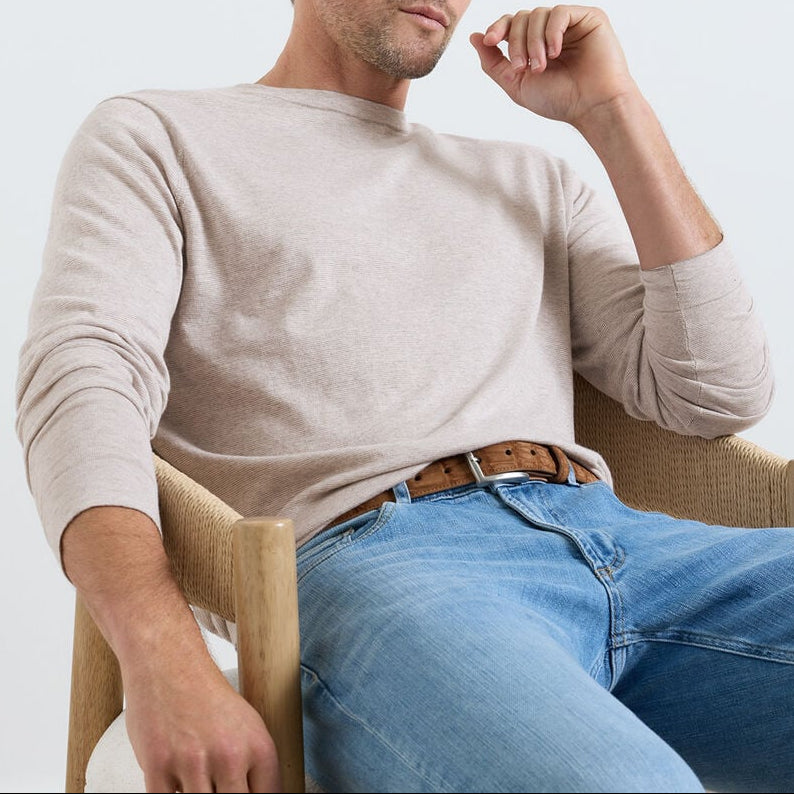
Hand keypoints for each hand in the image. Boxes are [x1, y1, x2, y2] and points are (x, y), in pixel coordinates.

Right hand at [124, 657, 282, 792]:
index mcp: (259, 747)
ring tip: (198, 779)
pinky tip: (176, 783)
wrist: (169, 664)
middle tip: (218, 787)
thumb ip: (254, 769)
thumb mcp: (247, 727)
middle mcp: (230, 756)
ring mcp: (193, 763)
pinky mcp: (158, 767)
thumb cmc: (206, 697)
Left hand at [470, 6, 638, 129]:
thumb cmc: (558, 100)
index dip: (497, 28)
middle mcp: (551, 32)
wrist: (591, 107)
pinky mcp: (588, 18)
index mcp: (535, 45)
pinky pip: (560, 12)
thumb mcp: (517, 85)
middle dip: (516, 43)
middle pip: (521, 18)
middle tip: (523, 68)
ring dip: (533, 42)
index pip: (511, 24)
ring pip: (538, 14)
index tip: (490, 41)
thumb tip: (474, 37)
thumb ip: (494, 63)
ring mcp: (570, 24)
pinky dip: (552, 32)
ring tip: (541, 66)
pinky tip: (556, 52)